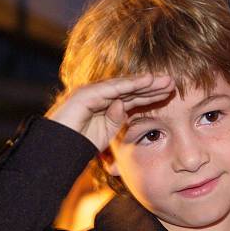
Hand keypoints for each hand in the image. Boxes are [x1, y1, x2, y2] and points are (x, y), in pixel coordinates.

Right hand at [44, 73, 174, 151]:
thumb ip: (116, 120)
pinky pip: (112, 89)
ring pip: (124, 86)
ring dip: (146, 83)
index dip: (151, 95)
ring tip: (164, 80)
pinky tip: (147, 81)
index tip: (170, 94)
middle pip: (132, 90)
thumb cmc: (78, 145)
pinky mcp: (86, 94)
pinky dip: (130, 84)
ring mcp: (92, 93)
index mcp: (106, 106)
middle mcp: (100, 96)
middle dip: (153, 87)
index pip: (133, 98)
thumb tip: (124, 107)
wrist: (56, 150)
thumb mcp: (105, 134)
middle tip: (173, 83)